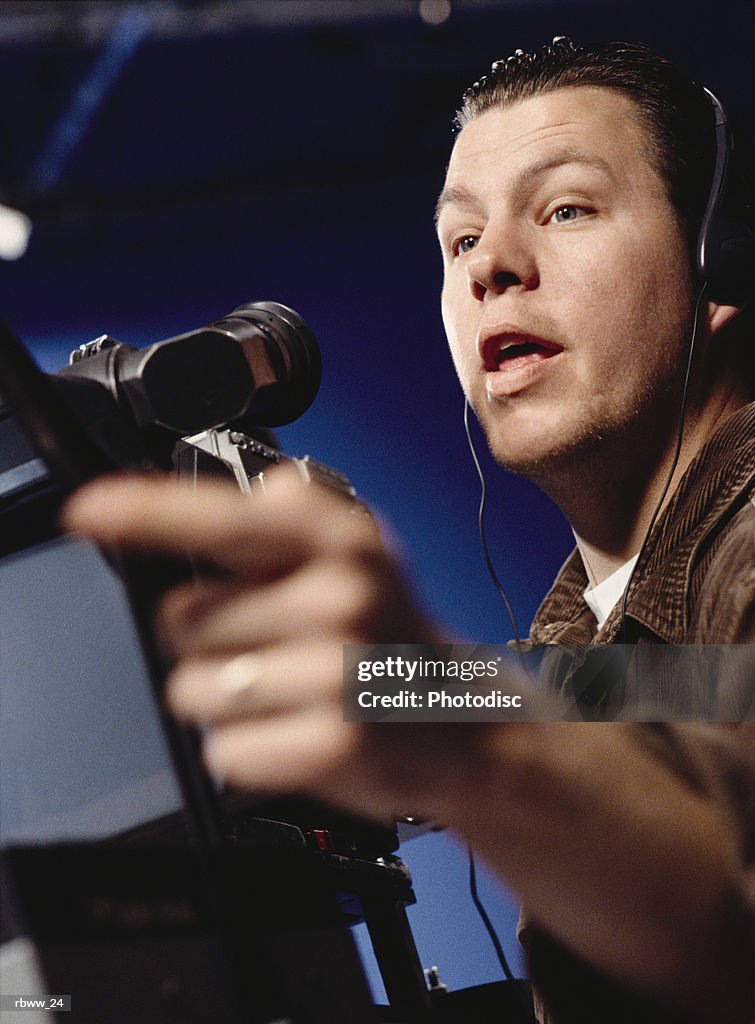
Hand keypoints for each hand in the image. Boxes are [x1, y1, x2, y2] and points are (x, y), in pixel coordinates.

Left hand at [62, 469, 462, 820]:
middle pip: (183, 618)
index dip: (145, 511)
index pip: (224, 516)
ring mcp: (339, 672)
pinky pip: (226, 750)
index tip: (89, 511)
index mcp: (342, 538)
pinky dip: (250, 749)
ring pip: (195, 690)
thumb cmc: (390, 636)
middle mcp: (341, 594)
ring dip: (227, 699)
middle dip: (210, 638)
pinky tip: (301, 732)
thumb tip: (247, 495)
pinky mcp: (334, 746)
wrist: (461, 722)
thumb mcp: (358, 555)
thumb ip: (292, 518)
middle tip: (277, 646)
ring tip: (291, 691)